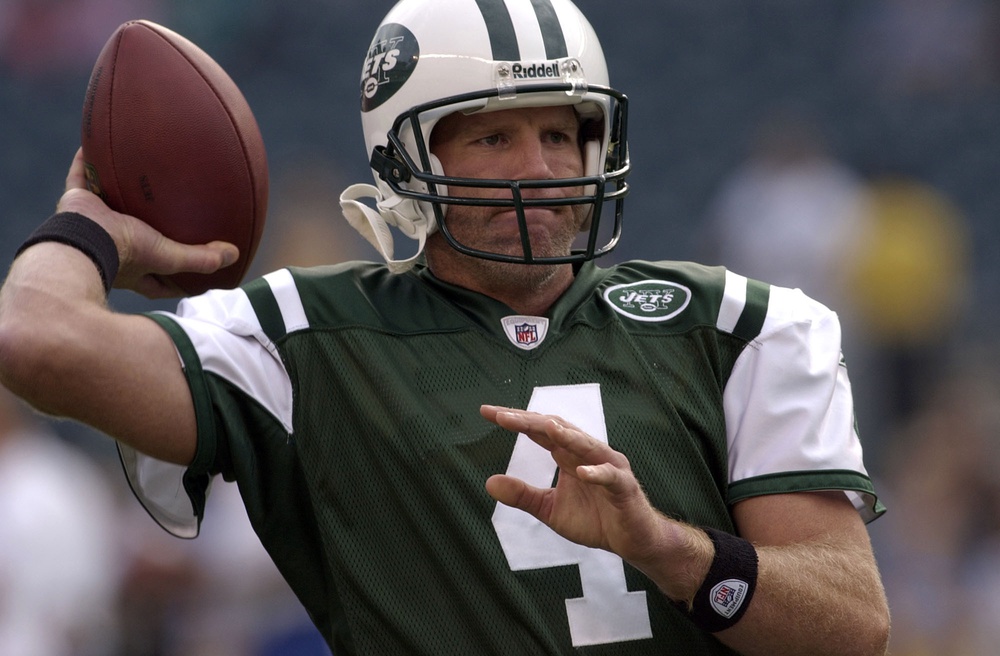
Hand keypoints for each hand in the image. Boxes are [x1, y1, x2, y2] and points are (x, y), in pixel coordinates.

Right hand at [57, 148, 238, 296]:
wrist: (82, 241)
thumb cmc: (124, 253)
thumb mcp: (169, 257)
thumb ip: (201, 258)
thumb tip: (233, 254)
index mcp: (134, 268)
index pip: (159, 276)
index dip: (176, 274)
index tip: (193, 266)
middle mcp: (113, 246)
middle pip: (135, 234)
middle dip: (149, 226)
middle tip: (166, 214)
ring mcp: (93, 222)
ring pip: (109, 202)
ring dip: (120, 189)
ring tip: (137, 174)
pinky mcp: (77, 202)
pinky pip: (81, 174)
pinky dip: (87, 160)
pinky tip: (96, 143)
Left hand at [481, 404, 669, 564]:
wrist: (633, 541)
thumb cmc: (595, 520)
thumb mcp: (550, 509)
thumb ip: (523, 495)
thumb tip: (489, 483)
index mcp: (568, 455)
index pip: (539, 431)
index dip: (515, 421)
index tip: (488, 412)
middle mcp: (588, 453)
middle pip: (558, 429)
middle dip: (531, 421)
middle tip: (502, 416)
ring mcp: (609, 467)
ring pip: (587, 445)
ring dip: (568, 436)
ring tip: (547, 428)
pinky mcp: (624, 487)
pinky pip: (610, 477)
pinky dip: (597, 473)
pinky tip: (581, 472)